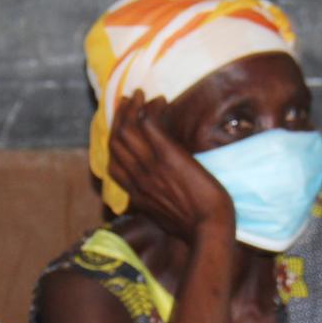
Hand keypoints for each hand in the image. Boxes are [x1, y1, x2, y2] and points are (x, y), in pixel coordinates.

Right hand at [107, 92, 234, 240]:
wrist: (209, 228)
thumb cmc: (195, 226)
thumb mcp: (166, 217)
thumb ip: (156, 202)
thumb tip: (157, 196)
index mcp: (136, 194)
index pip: (112, 164)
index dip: (114, 141)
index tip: (122, 126)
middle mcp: (137, 178)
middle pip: (115, 141)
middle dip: (119, 117)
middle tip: (127, 101)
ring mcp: (150, 166)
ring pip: (127, 129)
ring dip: (132, 107)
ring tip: (140, 94)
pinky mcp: (167, 156)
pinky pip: (149, 124)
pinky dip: (150, 109)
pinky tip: (160, 101)